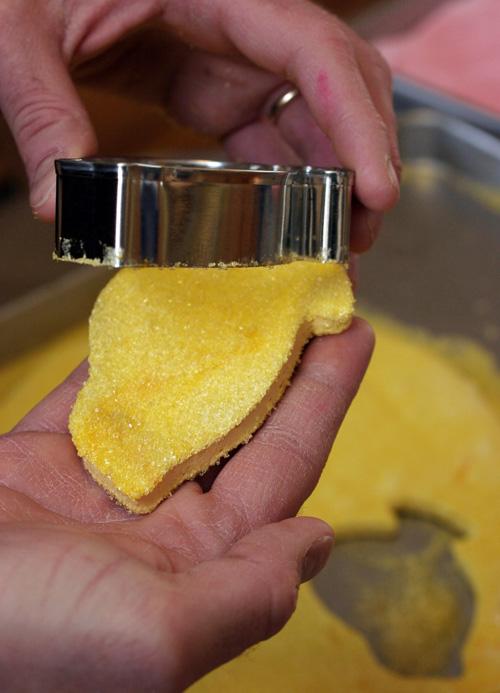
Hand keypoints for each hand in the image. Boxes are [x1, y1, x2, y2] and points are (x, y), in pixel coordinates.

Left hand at [0, 0, 399, 251]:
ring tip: (334, 248)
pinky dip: (289, 186)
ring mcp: (233, 60)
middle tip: (361, 235)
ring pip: (312, 121)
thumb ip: (41, 105)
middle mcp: (242, 26)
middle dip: (363, 160)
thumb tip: (58, 201)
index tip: (377, 191)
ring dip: (332, 185)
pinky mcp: (217, 90)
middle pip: (338, 88)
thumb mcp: (22, 30)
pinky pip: (271, 139)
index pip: (316, 52)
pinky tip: (291, 229)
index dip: (357, 123)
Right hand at [0, 320, 371, 689]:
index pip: (282, 467)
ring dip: (206, 348)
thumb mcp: (158, 636)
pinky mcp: (44, 463)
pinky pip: (92, 395)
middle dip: (276, 359)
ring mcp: (102, 489)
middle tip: (307, 295)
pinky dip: (119, 355)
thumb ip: (247, 593)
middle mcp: (160, 526)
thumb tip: (316, 542)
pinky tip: (152, 317)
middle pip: (237, 424)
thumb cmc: (29, 646)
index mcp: (198, 565)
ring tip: (242, 292)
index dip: (323, 398)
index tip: (352, 335)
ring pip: (171, 402)